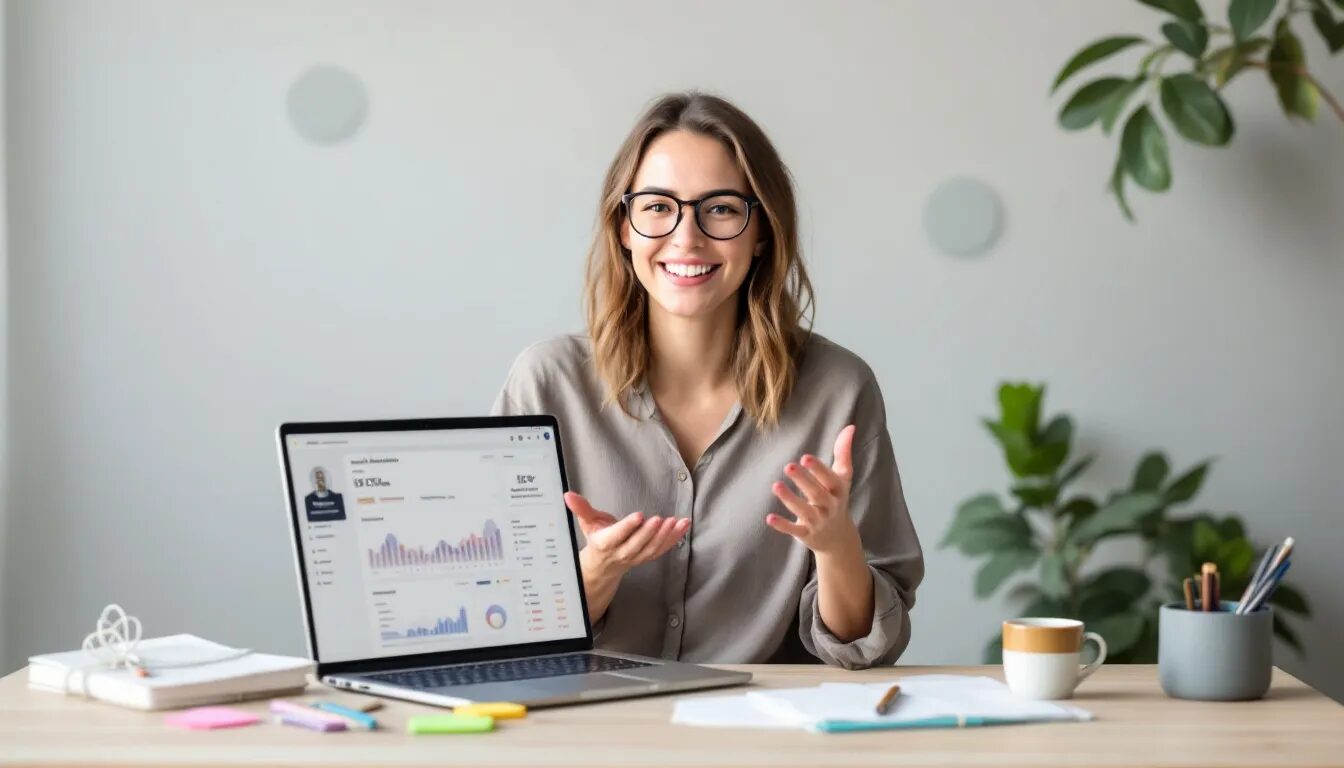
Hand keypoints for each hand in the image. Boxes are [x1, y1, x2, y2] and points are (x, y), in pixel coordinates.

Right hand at [564, 491, 688, 575]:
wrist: (604, 564)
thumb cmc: (597, 538)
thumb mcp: (587, 523)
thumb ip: (580, 508)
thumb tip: (567, 494)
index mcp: (605, 544)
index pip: (617, 536)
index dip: (628, 527)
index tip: (639, 515)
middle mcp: (622, 553)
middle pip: (637, 544)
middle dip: (649, 533)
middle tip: (658, 519)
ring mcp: (637, 557)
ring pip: (652, 549)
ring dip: (665, 536)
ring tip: (675, 522)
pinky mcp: (648, 556)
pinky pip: (663, 549)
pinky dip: (675, 538)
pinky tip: (684, 525)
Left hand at [765, 424, 861, 556]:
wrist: (838, 537)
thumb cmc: (837, 498)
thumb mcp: (843, 477)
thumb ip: (843, 452)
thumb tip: (850, 426)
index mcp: (838, 490)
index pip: (830, 479)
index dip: (818, 469)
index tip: (805, 457)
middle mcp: (829, 506)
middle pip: (816, 494)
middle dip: (803, 480)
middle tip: (789, 466)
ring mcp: (817, 521)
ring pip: (804, 511)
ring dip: (790, 499)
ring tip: (776, 485)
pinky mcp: (805, 533)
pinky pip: (794, 530)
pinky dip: (782, 525)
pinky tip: (769, 517)